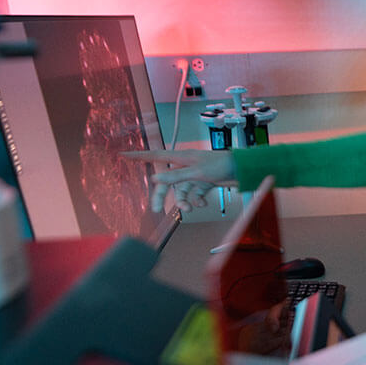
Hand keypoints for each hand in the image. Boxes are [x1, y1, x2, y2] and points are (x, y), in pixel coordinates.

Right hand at [121, 149, 237, 212]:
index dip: (138, 156)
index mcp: (180, 157)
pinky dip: (196, 200)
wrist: (242, 170)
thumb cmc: (221, 165)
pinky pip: (193, 195)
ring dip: (184, 201)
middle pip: (166, 182)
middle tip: (156, 209)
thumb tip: (155, 178)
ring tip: (190, 208)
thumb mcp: (197, 172)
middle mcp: (185, 166)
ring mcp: (194, 176)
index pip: (155, 156)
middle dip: (161, 196)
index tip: (122, 155)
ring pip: (180, 191)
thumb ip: (176, 176)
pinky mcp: (203, 184)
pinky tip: (201, 202)